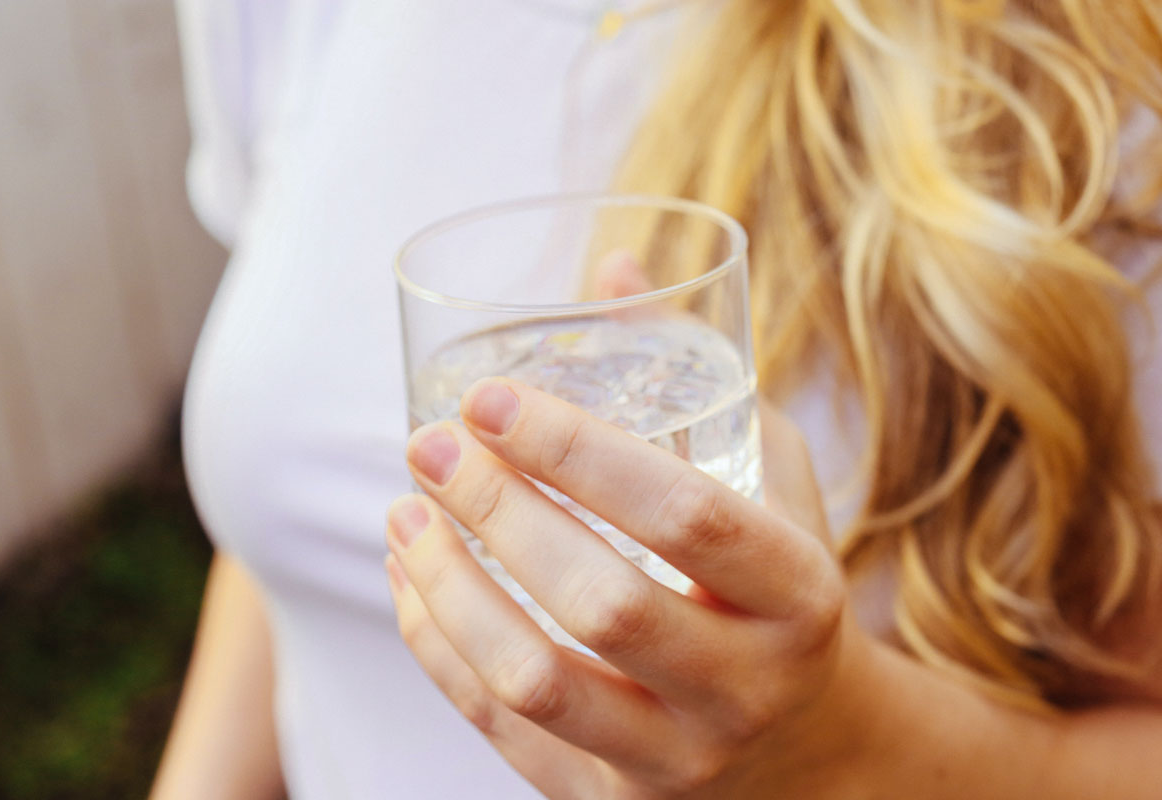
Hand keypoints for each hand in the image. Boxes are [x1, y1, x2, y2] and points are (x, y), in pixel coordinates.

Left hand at [385, 380, 881, 798]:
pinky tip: (408, 580)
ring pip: (537, 680)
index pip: (687, 516)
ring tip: (401, 512)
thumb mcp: (771, 480)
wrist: (812, 752)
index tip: (491, 395)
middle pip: (602, 602)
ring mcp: (675, 759)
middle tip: (430, 444)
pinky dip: (439, 648)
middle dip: (497, 511)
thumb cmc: (782, 590)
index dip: (579, 452)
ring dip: (448, 589)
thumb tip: (610, 265)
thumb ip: (696, 376)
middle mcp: (743, 686)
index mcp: (798, 596)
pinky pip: (503, 730)